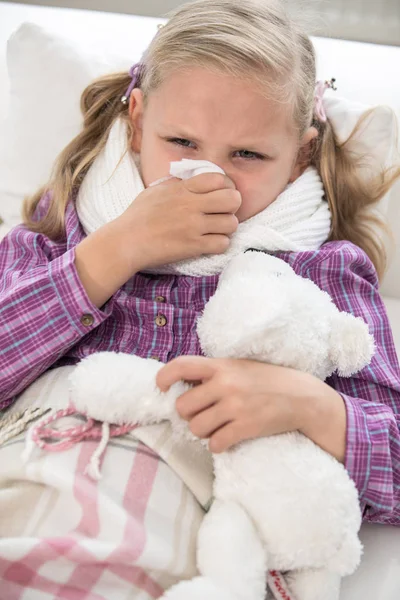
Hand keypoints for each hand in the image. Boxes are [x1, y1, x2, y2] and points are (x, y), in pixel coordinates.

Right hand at [116, 173, 241, 271]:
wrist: (127, 242)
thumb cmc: (138, 216)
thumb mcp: (157, 190)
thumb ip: (179, 183)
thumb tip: (195, 178)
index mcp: (183, 189)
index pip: (219, 179)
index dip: (226, 186)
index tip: (220, 193)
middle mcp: (191, 205)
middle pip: (232, 199)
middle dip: (232, 205)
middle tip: (223, 212)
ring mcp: (194, 227)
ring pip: (231, 223)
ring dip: (227, 227)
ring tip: (216, 229)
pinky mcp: (194, 247)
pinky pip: (223, 243)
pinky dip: (220, 244)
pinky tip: (210, 243)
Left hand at [156, 356, 346, 459]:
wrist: (301, 396)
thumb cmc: (265, 380)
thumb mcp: (238, 366)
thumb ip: (213, 373)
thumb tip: (181, 384)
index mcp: (221, 365)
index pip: (181, 365)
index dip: (164, 376)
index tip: (161, 387)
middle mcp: (225, 384)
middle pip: (183, 407)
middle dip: (189, 414)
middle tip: (202, 413)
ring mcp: (235, 406)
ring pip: (196, 428)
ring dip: (203, 431)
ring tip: (216, 426)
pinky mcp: (245, 427)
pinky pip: (215, 444)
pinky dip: (217, 445)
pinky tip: (227, 438)